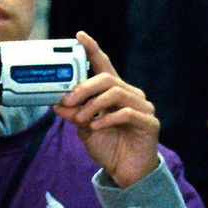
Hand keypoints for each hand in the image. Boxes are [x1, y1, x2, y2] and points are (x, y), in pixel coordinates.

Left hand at [53, 32, 159, 187]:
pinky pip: (127, 113)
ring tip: (80, 119)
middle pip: (107, 78)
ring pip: (116, 93)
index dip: (92, 50)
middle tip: (68, 100)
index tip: (79, 36)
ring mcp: (143, 107)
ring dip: (92, 105)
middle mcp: (131, 95)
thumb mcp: (83, 128)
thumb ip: (74, 114)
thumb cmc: (107, 146)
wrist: (125, 171)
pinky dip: (106, 119)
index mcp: (114, 92)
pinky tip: (96, 127)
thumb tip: (58, 102)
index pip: (104, 66)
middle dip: (84, 87)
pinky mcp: (149, 122)